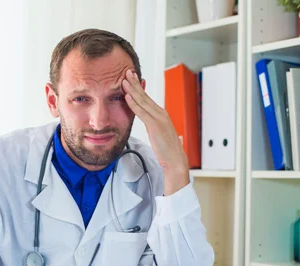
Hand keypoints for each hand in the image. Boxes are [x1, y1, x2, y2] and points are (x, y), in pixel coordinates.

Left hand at [122, 69, 189, 195]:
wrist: (175, 160)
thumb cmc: (167, 149)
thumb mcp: (158, 133)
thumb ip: (153, 125)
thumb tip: (150, 122)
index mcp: (160, 114)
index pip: (147, 97)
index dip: (138, 86)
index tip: (131, 78)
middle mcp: (160, 113)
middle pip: (144, 95)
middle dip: (135, 82)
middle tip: (126, 71)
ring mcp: (158, 118)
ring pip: (142, 101)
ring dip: (132, 89)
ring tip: (124, 80)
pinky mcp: (155, 126)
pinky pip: (142, 112)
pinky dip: (134, 103)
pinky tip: (127, 96)